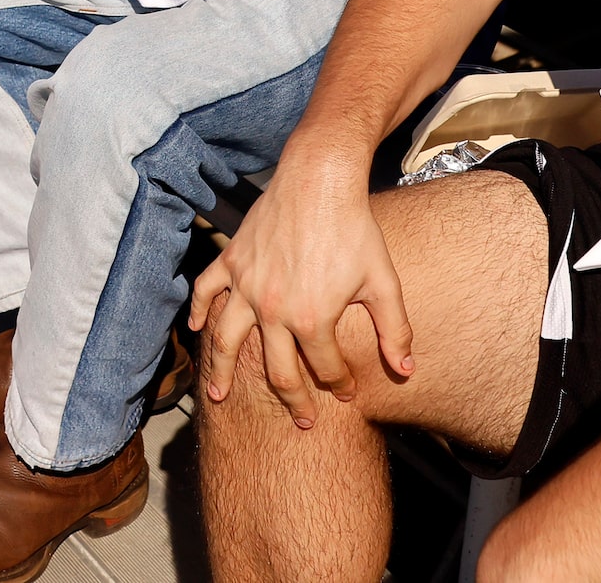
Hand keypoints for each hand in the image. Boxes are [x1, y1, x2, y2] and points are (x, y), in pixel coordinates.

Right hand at [189, 146, 411, 426]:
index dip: (339, 384)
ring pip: (228, 341)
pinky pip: (206, 290)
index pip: (324, 368)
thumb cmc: (355, 230)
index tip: (347, 392)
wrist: (319, 180)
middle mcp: (272, 310)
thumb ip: (393, 330)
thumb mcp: (382, 282)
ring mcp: (247, 286)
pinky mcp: (232, 261)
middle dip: (293, 400)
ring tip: (217, 396)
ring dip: (221, 372)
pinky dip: (198, 311)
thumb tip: (405, 370)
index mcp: (311, 319)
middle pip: (278, 370)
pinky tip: (196, 329)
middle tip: (302, 420)